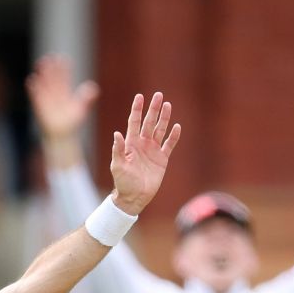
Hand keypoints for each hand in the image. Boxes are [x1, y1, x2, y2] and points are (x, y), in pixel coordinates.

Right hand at [26, 55, 97, 143]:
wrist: (62, 134)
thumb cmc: (72, 122)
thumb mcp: (81, 109)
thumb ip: (88, 99)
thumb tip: (93, 87)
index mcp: (65, 93)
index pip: (64, 78)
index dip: (63, 69)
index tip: (62, 59)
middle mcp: (55, 94)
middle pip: (53, 78)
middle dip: (51, 68)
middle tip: (50, 57)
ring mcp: (47, 99)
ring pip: (44, 84)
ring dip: (42, 74)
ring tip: (41, 63)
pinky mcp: (40, 106)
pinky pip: (36, 96)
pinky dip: (33, 88)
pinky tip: (31, 80)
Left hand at [108, 93, 181, 215]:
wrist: (134, 197)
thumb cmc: (122, 182)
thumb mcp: (118, 166)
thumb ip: (118, 150)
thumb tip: (116, 133)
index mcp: (131, 143)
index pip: (134, 122)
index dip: (137, 109)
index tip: (140, 96)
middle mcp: (142, 144)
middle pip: (149, 122)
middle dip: (153, 109)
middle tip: (159, 95)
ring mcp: (153, 150)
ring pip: (160, 130)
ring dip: (164, 118)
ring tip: (168, 105)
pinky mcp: (162, 159)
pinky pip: (169, 144)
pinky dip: (173, 136)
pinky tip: (177, 126)